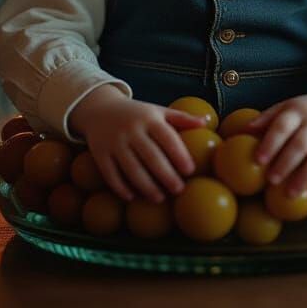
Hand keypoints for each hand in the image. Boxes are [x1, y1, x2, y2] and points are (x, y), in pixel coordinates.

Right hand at [69, 85, 207, 202]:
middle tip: (179, 190)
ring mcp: (114, 142)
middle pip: (151, 156)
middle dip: (166, 175)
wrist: (100, 109)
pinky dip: (121, 187)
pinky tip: (133, 197)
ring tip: (160, 198)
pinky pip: (111, 174)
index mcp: (149, 118)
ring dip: (146, 186)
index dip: (179, 154)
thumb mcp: (158, 111)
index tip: (190, 170)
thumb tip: (206, 122)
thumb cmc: (137, 114)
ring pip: (131, 168)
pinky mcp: (100, 153)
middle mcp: (131, 129)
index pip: (167, 137)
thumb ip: (181, 118)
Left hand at [242, 77, 306, 198]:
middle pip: (300, 144)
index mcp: (298, 110)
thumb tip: (245, 130)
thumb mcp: (290, 106)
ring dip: (305, 176)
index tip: (258, 160)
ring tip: (291, 193)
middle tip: (272, 180)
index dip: (270, 142)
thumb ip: (269, 117)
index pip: (282, 125)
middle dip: (285, 163)